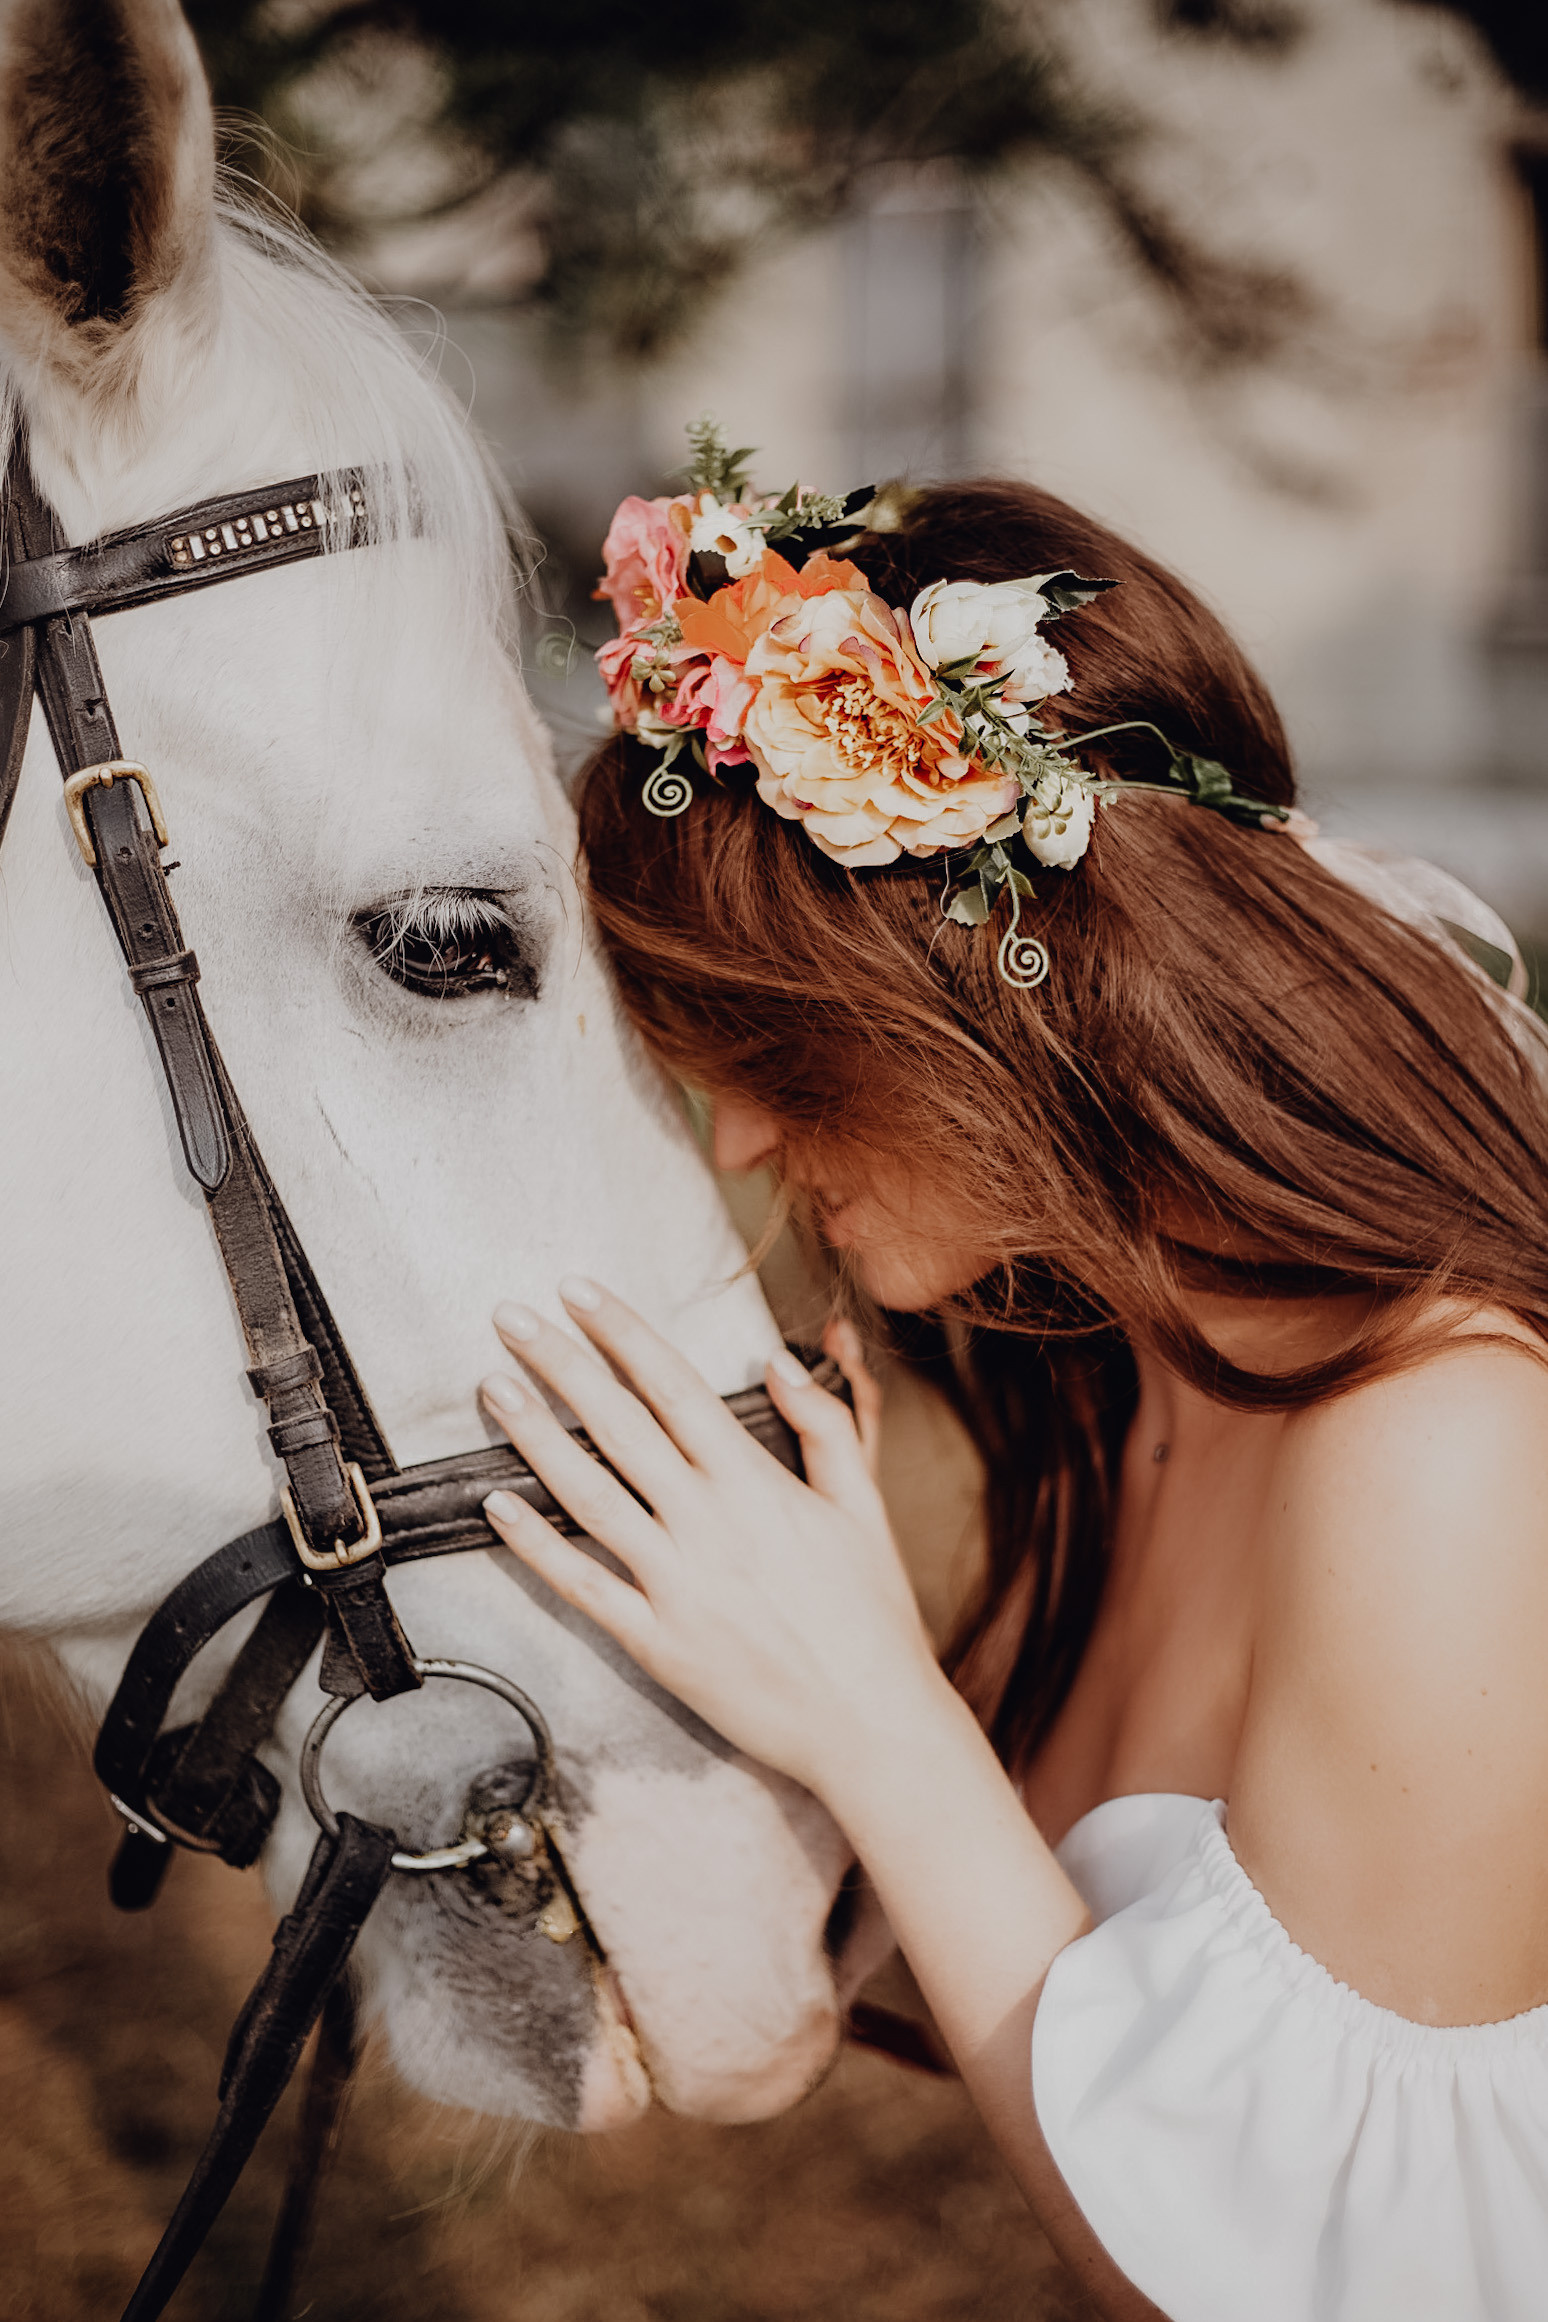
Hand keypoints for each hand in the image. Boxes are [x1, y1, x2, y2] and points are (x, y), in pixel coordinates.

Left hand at [478, 1282, 945, 1797]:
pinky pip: (581, 1583)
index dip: (621, 1332)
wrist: (871, 1725)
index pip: (674, 1385)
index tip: (579, 1292)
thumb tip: (781, 1360)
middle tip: (511, 1317)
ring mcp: (675, 1583)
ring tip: (491, 1388)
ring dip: (531, 1437)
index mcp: (756, 1483)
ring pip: (587, 1494)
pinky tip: (495, 1504)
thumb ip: (827, 1423)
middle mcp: (707, 1523)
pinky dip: (534, 1543)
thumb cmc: (874, 1617)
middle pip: (618, 1424)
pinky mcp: (653, 1641)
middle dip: (560, 1363)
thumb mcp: (864, 1505)